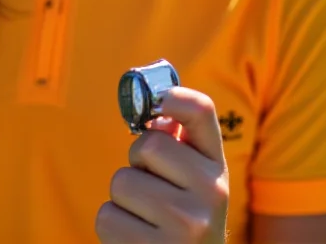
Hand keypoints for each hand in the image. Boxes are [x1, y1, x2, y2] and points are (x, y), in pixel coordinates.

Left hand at [96, 88, 228, 242]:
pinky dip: (113, 227)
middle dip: (136, 164)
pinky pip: (108, 217)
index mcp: (217, 168)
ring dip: (122, 199)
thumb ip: (180, 146)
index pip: (201, 111)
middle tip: (150, 186)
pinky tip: (136, 238)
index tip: (160, 101)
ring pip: (122, 182)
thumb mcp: (194, 182)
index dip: (175, 96)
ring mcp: (186, 226)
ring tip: (145, 218)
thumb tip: (157, 109)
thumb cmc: (184, 219)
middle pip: (146, 146)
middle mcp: (211, 193)